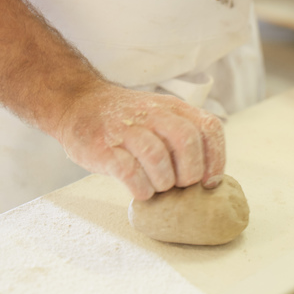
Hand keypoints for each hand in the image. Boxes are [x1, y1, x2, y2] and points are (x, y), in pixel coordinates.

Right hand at [56, 83, 224, 199]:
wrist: (78, 103)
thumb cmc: (127, 121)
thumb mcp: (160, 116)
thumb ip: (184, 137)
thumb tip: (209, 179)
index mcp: (173, 108)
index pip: (208, 127)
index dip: (215, 158)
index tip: (209, 182)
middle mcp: (152, 114)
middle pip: (186, 140)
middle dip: (189, 172)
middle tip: (179, 185)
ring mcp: (126, 129)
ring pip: (157, 156)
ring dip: (163, 182)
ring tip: (157, 187)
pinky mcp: (103, 147)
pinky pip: (129, 172)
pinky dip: (140, 188)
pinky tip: (140, 190)